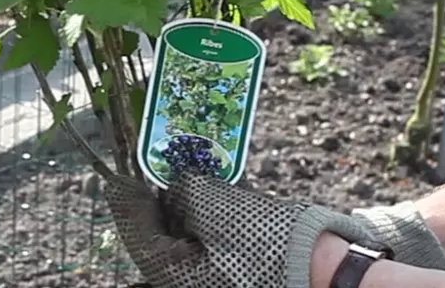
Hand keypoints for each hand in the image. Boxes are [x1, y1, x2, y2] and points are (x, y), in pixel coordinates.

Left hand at [104, 171, 373, 286]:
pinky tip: (216, 190)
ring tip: (187, 172)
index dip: (128, 201)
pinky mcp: (236, 266)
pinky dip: (212, 214)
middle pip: (163, 234)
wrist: (326, 271)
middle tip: (156, 168)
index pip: (139, 233)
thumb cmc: (270, 243)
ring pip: (188, 234)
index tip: (118, 178)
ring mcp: (213, 275)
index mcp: (173, 274)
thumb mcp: (218, 209)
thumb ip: (185, 192)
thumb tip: (175, 185)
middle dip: (161, 200)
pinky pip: (213, 238)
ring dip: (188, 204)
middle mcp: (188, 279)